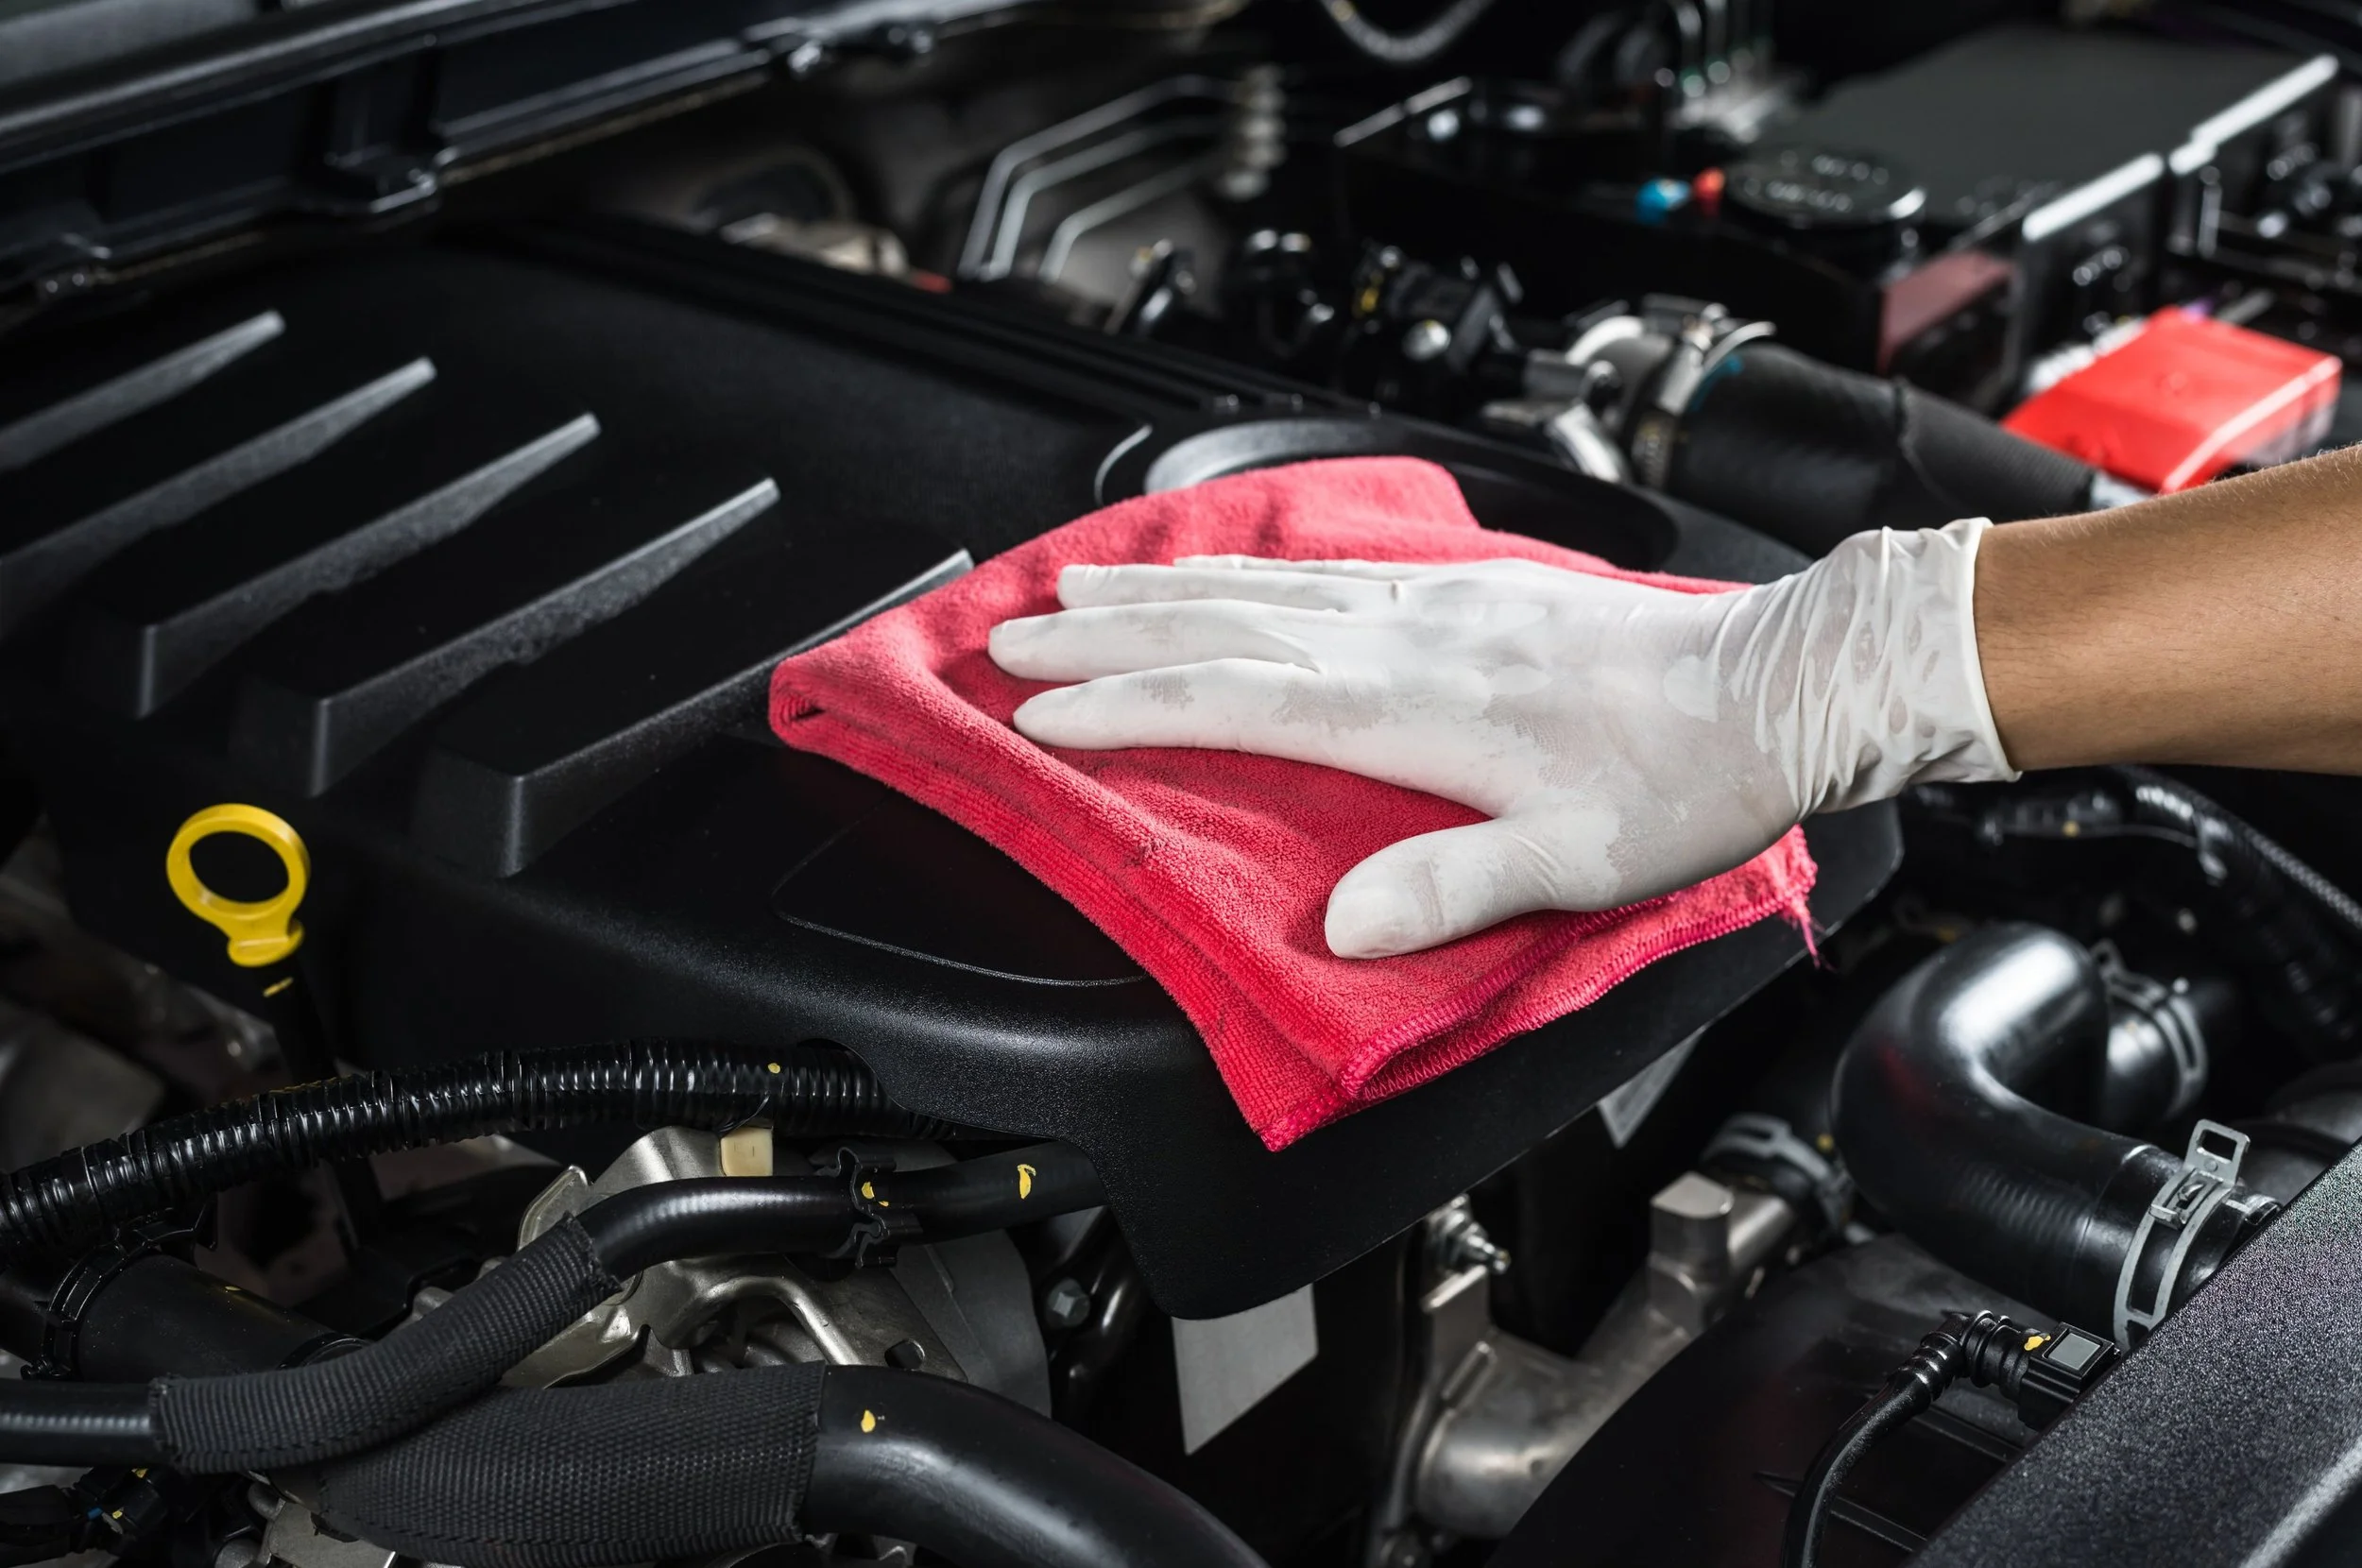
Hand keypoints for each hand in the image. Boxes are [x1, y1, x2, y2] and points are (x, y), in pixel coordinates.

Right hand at [988, 522, 2013, 957]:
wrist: (1776, 684)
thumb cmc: (1681, 781)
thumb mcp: (1578, 863)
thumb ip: (1455, 887)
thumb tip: (1340, 925)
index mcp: (1414, 707)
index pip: (1234, 698)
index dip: (1126, 705)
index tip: (1040, 709)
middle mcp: (1407, 637)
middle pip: (1223, 625)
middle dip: (1105, 631)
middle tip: (1009, 634)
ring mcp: (1432, 601)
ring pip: (1264, 582)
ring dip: (1159, 584)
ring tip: (1077, 579)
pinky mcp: (1464, 586)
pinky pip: (1324, 562)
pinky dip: (1247, 561)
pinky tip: (1223, 563)